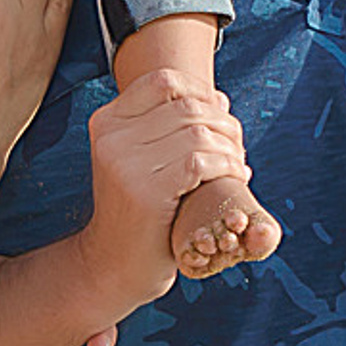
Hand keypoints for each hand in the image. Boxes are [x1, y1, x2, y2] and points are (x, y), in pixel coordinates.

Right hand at [80, 66, 251, 294]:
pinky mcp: (145, 191)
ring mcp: (124, 163)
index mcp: (106, 121)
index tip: (218, 118)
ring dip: (232, 147)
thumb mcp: (147, 159)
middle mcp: (110, 136)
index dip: (200, 92)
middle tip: (238, 147)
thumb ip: (176, 126)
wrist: (114, 265)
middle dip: (225, 123)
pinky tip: (236, 178)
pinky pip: (201, 161)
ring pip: (199, 132)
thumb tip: (220, 98)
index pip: (163, 80)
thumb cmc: (139, 209)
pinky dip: (228, 166)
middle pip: (188, 106)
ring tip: (239, 164)